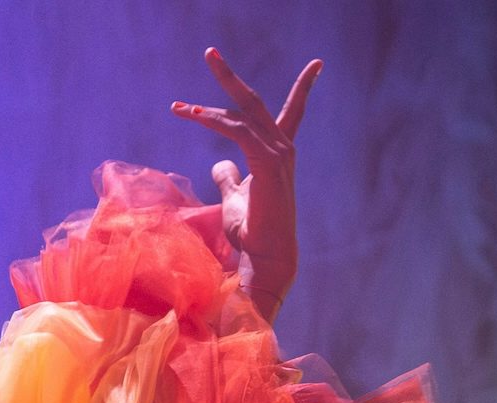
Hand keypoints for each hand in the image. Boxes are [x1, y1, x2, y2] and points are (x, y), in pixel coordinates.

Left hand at [171, 48, 321, 323]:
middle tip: (210, 53)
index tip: (317, 64)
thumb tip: (220, 164)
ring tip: (178, 106)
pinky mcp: (266, 164)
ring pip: (240, 116)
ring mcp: (277, 155)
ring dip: (207, 108)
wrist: (266, 256)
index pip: (292, 112)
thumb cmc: (253, 232)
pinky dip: (215, 122)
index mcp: (277, 153)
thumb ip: (228, 178)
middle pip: (254, 102)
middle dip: (230, 77)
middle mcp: (281, 148)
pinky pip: (237, 132)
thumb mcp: (235, 198)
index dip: (303, 88)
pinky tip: (193, 117)